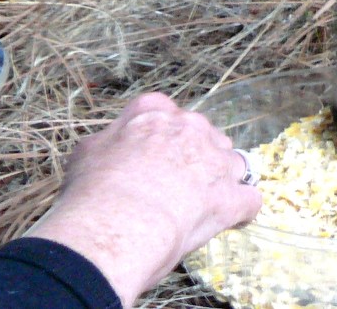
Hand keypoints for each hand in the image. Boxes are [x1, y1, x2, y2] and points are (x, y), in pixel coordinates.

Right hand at [27, 93, 260, 307]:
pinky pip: (249, 199)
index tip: (154, 155)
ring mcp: (214, 160)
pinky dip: (241, 210)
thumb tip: (110, 147)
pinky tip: (229, 220)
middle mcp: (188, 127)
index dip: (162, 137)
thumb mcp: (87, 151)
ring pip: (231, 162)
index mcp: (153, 111)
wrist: (117, 224)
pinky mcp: (230, 197)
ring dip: (222, 179)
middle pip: (203, 134)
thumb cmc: (94, 190)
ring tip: (202, 205)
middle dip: (195, 156)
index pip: (166, 113)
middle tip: (174, 185)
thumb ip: (110, 141)